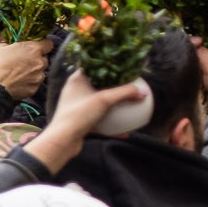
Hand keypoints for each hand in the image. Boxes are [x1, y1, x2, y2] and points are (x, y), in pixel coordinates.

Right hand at [0, 38, 51, 97]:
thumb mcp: (0, 47)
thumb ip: (13, 44)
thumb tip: (14, 44)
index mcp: (33, 49)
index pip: (48, 44)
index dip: (43, 45)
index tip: (37, 46)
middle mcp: (39, 63)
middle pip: (44, 59)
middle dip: (36, 59)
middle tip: (24, 61)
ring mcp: (38, 77)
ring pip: (40, 71)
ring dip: (33, 71)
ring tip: (20, 73)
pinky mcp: (34, 89)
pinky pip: (35, 83)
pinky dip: (29, 82)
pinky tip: (19, 82)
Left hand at [21, 69, 152, 172]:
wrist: (64, 141)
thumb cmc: (78, 115)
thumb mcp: (104, 100)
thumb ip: (125, 93)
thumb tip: (144, 93)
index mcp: (77, 79)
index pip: (94, 66)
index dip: (108, 65)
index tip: (123, 67)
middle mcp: (77, 91)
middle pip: (99, 85)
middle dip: (115, 87)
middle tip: (129, 86)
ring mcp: (79, 107)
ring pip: (100, 103)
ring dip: (114, 106)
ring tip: (128, 105)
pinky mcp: (82, 121)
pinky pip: (100, 119)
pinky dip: (111, 124)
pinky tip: (124, 131)